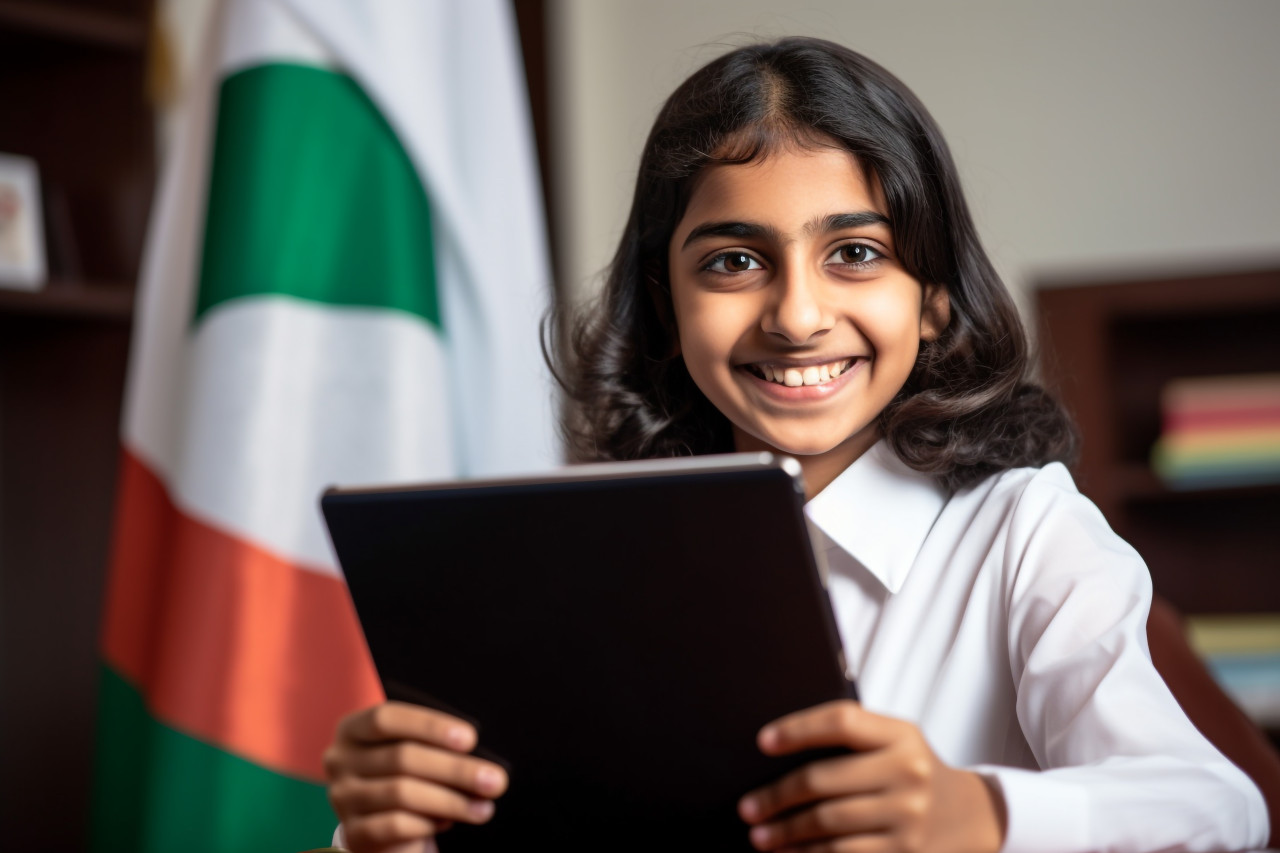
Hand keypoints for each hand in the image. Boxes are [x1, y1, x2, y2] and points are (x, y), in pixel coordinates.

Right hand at [325, 701, 507, 852]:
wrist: (388, 829)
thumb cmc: (410, 777)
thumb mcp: (416, 752)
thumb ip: (432, 744)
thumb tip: (476, 749)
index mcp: (353, 729)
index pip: (386, 718)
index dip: (430, 726)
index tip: (471, 738)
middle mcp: (339, 760)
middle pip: (401, 758)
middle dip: (456, 769)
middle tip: (495, 780)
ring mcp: (342, 798)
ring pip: (401, 793)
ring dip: (451, 800)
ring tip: (483, 806)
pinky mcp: (352, 834)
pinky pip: (394, 825)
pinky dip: (427, 823)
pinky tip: (448, 823)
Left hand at [738, 701, 1004, 852]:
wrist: (970, 816)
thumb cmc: (912, 771)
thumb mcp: (895, 742)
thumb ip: (851, 739)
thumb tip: (776, 753)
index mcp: (901, 734)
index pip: (841, 721)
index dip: (798, 729)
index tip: (763, 741)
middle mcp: (908, 772)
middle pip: (823, 780)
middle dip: (777, 796)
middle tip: (747, 807)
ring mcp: (909, 816)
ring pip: (828, 825)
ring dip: (786, 833)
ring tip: (760, 835)